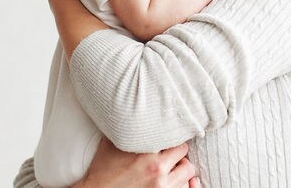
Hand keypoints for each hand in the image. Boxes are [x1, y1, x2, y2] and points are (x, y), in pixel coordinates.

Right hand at [75, 138, 201, 187]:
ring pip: (188, 173)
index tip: (169, 137)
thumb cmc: (102, 171)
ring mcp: (162, 187)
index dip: (171, 137)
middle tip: (170, 152)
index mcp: (147, 154)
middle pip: (184, 153)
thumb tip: (126, 110)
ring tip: (171, 167)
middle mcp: (157, 170)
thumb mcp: (110, 144)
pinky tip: (171, 180)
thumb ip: (123, 129)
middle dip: (178, 152)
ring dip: (181, 168)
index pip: (174, 138)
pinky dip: (181, 183)